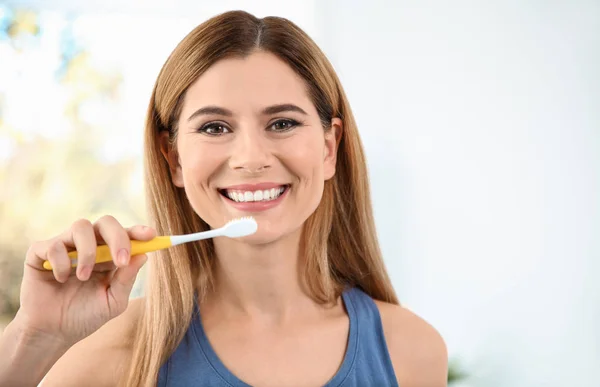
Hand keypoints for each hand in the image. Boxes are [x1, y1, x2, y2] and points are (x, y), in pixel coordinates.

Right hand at [15, 215, 155, 346]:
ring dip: (88, 252)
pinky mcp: (41, 252)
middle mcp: (89, 245)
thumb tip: (143, 255)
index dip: (138, 231)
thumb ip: (126, 280)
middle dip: (118, 238)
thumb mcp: (113, 302)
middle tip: (121, 260)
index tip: (151, 235)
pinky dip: (61, 262)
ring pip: (81, 226)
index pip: (126, 234)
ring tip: (84, 277)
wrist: (51, 333)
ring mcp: (65, 245)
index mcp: (110, 255)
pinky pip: (55, 244)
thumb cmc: (85, 316)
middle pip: (106, 222)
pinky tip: (61, 279)